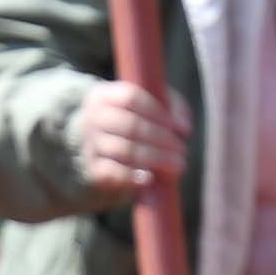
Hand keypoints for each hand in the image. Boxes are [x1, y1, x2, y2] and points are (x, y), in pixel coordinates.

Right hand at [76, 74, 184, 196]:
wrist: (95, 142)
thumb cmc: (131, 118)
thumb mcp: (149, 104)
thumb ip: (171, 108)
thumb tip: (184, 129)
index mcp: (104, 96)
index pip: (131, 98)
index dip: (157, 112)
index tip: (175, 126)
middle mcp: (93, 118)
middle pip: (131, 126)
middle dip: (162, 139)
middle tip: (182, 150)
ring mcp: (91, 144)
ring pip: (125, 150)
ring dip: (155, 158)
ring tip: (177, 164)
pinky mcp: (93, 168)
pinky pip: (112, 173)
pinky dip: (132, 176)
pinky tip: (150, 178)